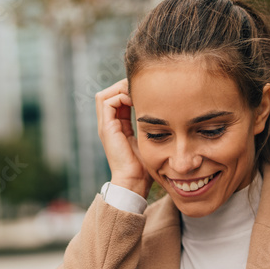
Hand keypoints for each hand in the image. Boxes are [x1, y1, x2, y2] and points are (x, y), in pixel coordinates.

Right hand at [95, 78, 152, 198]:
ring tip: (138, 93)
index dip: (128, 91)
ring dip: (121, 90)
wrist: (134, 182)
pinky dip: (120, 96)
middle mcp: (108, 125)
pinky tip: (136, 101)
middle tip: (141, 88)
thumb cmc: (144, 166)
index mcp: (117, 127)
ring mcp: (105, 126)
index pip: (117, 100)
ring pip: (104, 95)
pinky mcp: (107, 128)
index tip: (147, 92)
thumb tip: (165, 114)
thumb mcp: (148, 140)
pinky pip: (107, 102)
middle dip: (123, 87)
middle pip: (108, 94)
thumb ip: (149, 127)